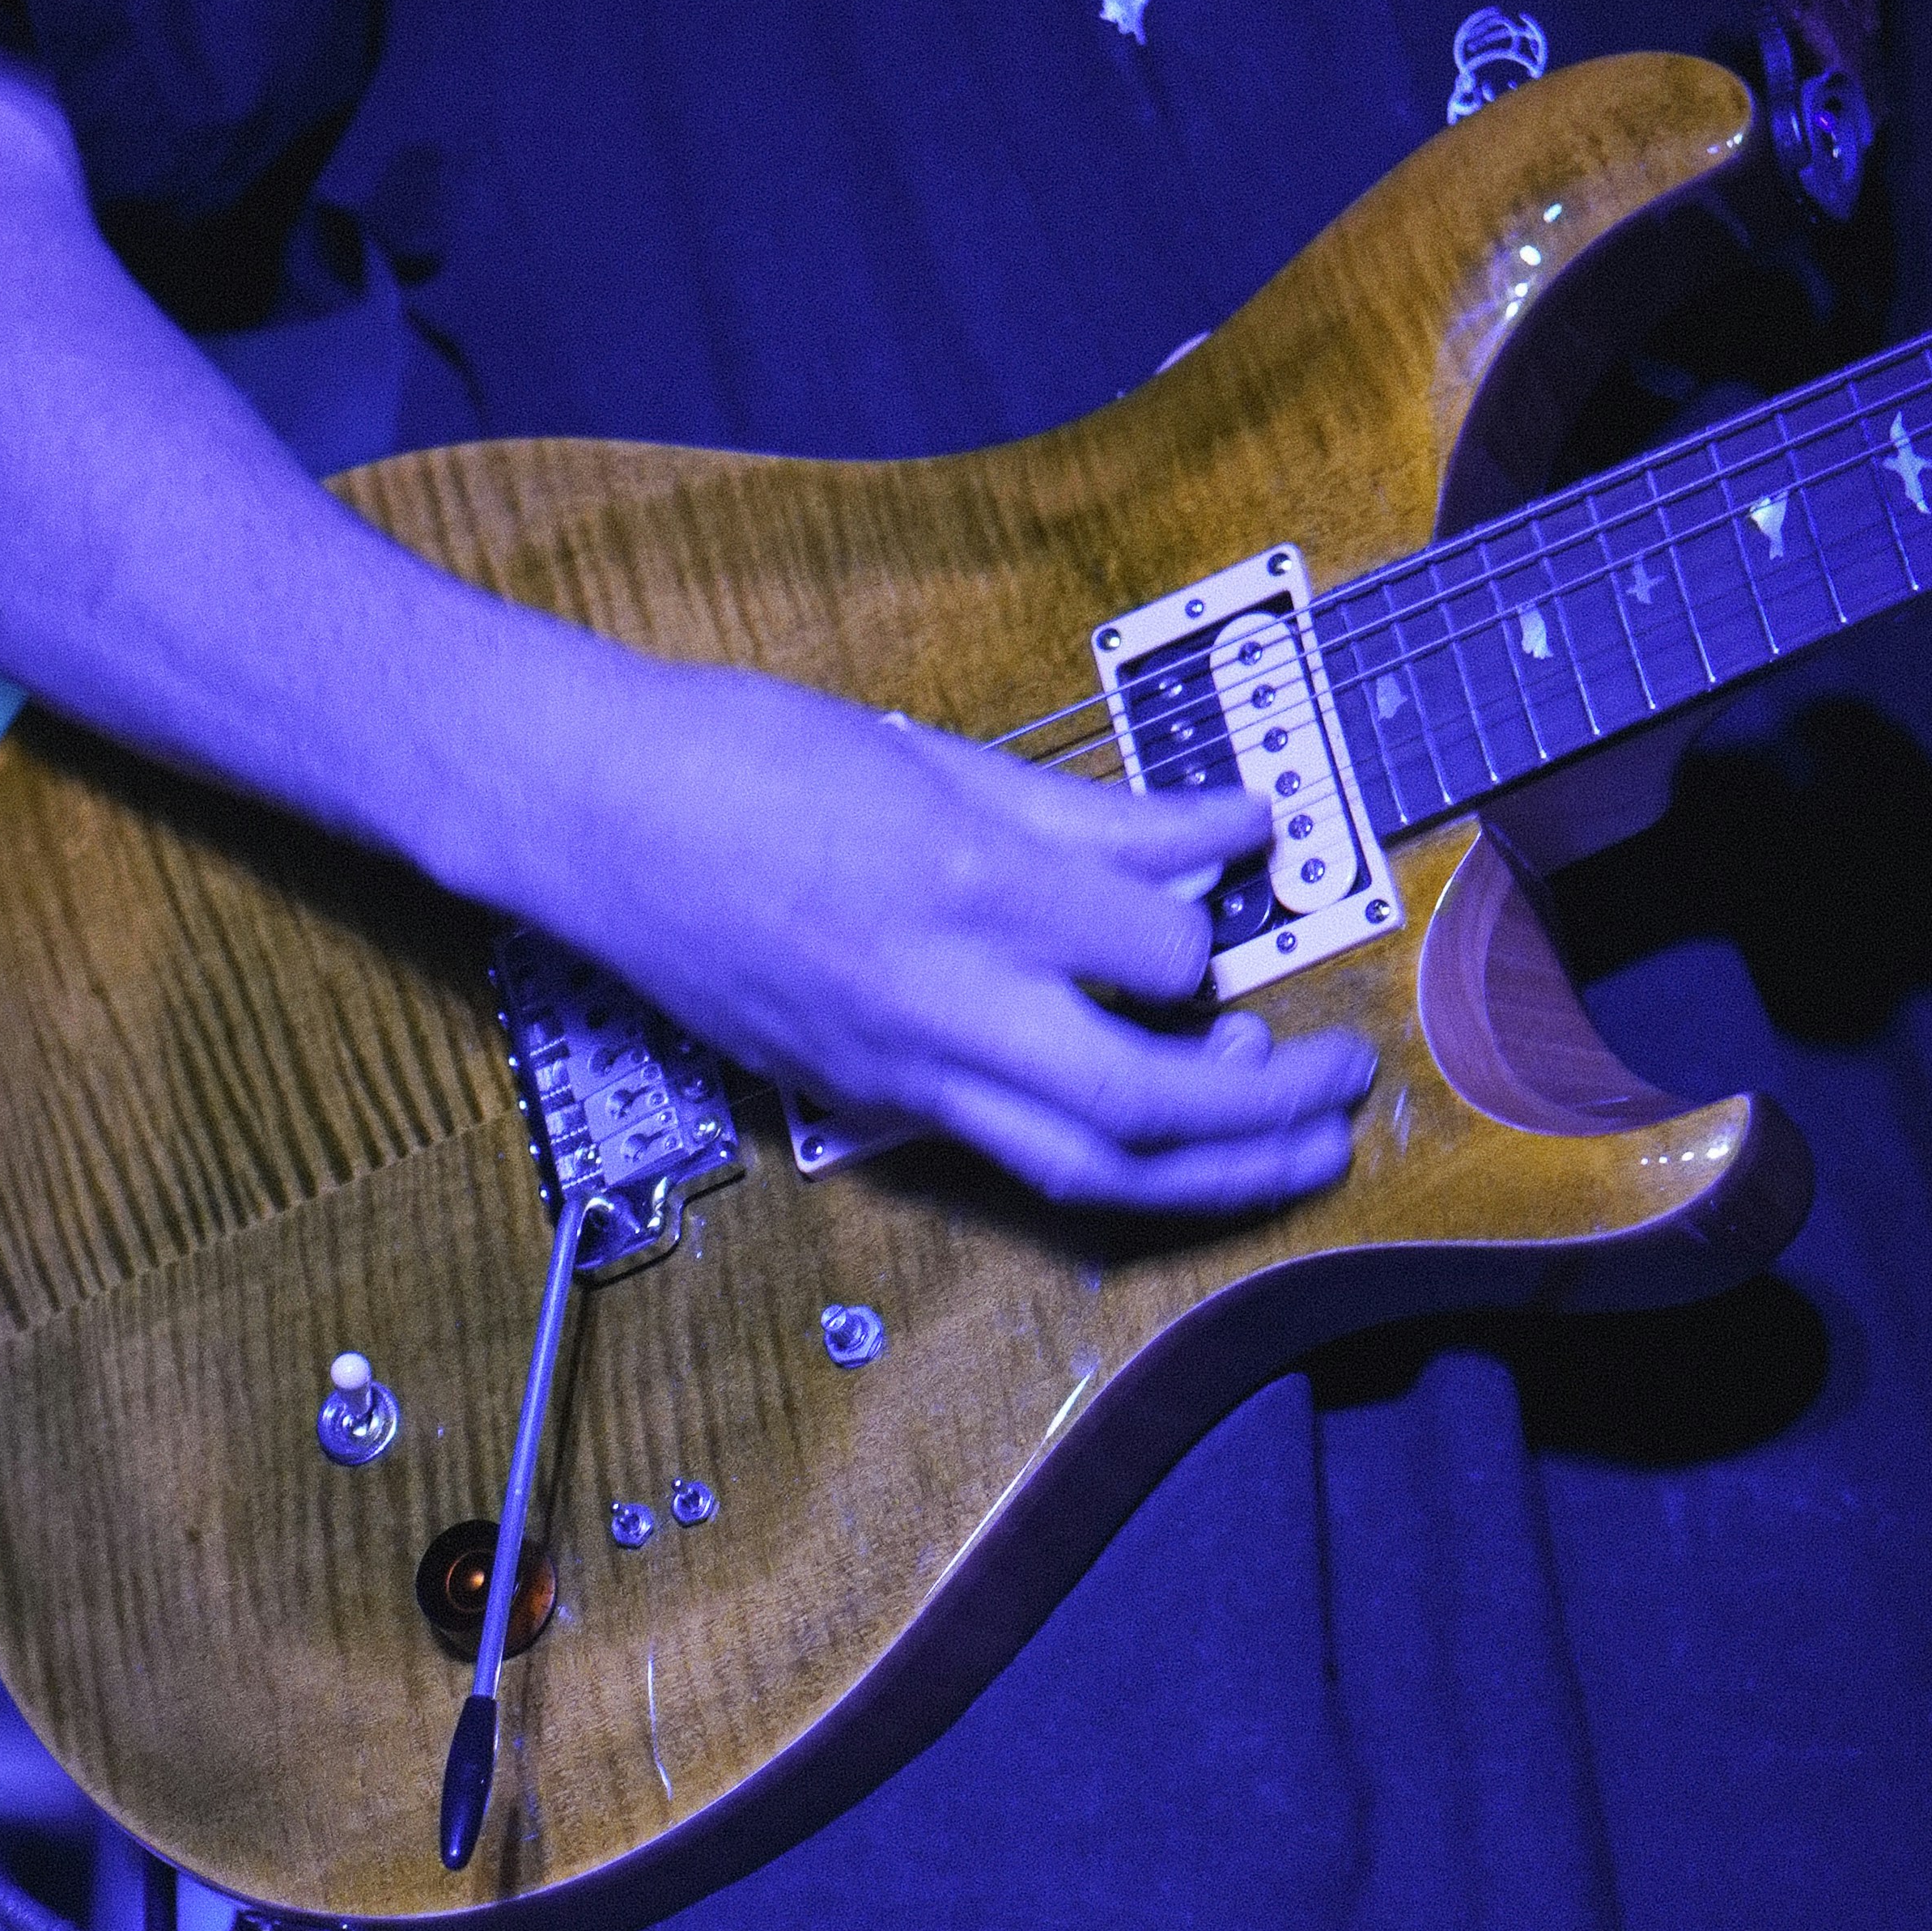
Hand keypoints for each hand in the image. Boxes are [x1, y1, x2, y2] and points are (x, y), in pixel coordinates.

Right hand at [537, 664, 1378, 1216]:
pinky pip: (1009, 1157)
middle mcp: (937, 998)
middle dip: (1268, 1110)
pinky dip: (1104, 1156)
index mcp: (964, 886)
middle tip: (1345, 1078)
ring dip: (1210, 1174)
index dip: (1214, 939)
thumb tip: (1226, 831)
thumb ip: (1095, 815)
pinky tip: (1154, 1125)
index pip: (1156, 952)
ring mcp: (893, 1068)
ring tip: (1292, 1143)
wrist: (586, 814)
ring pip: (1083, 1169)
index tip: (1240, 898)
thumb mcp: (937, 758)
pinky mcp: (861, 1101)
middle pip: (1143, 1105)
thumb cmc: (744, 757)